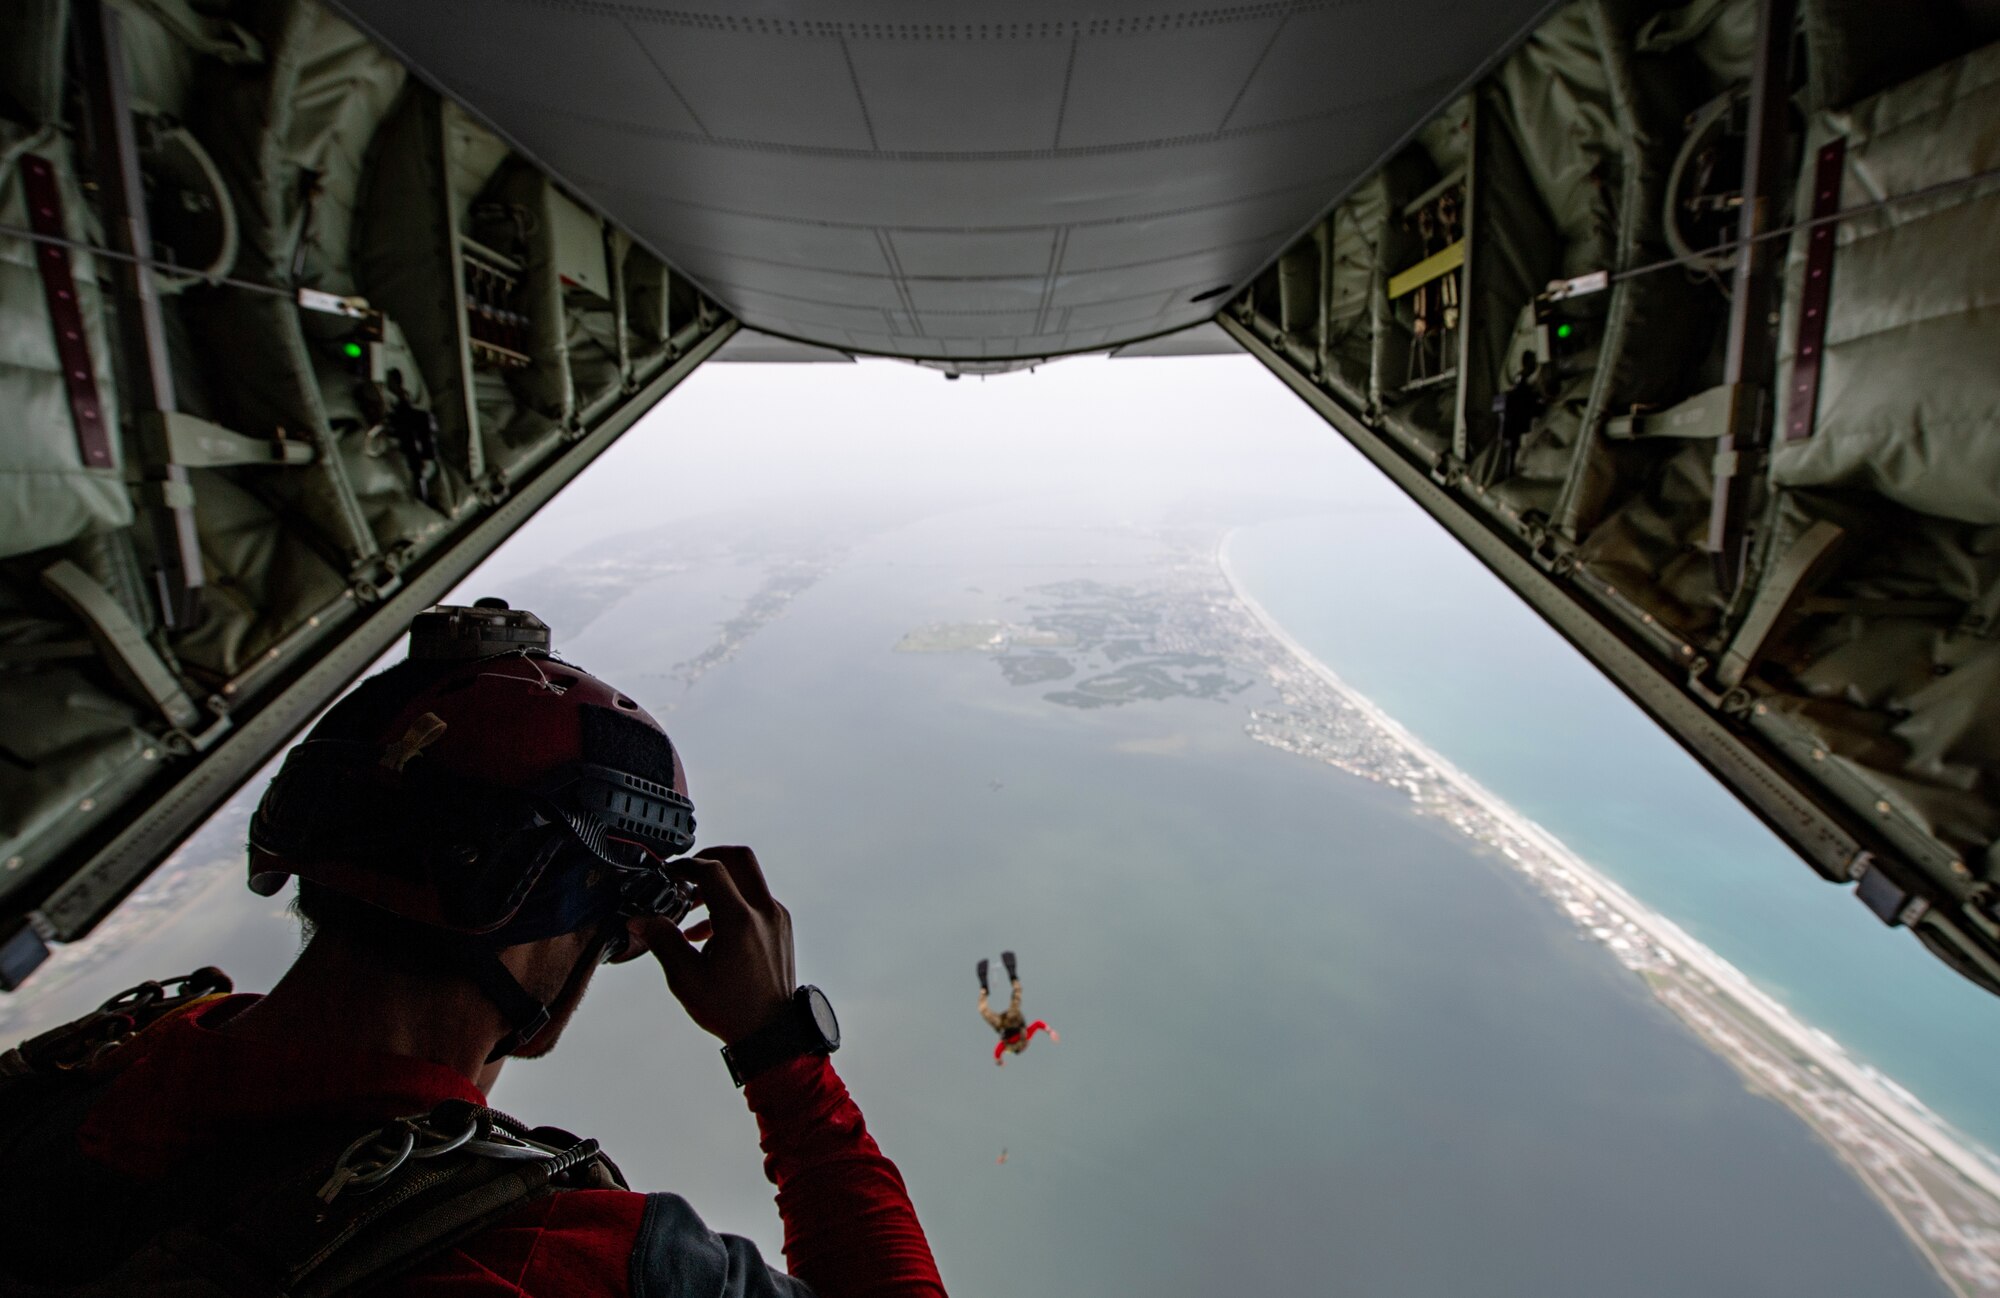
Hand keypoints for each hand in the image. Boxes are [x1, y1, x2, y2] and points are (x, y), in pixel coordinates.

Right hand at [630, 845, 794, 1043]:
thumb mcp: (687, 978)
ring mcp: (776, 918)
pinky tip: (709, 932)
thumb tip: (641, 921)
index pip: (712, 870)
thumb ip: (663, 941)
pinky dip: (733, 902)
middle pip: (740, 859)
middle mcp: (763, 912)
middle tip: (687, 874)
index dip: (686, 866)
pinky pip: (756, 900)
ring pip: (750, 879)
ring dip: (720, 884)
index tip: (670, 874)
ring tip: (692, 910)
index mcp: (739, 921)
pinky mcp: (781, 928)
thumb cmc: (733, 1010)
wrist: (773, 1032)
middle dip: (710, 858)